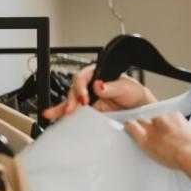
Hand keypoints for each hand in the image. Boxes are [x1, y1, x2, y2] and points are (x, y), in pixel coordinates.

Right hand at [42, 65, 156, 120]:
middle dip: (71, 99)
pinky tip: (53, 116)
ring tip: (52, 114)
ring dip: (61, 107)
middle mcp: (90, 85)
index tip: (84, 99)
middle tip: (72, 109)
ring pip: (70, 100)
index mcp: (98, 75)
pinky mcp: (88, 110)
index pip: (83, 77)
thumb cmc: (134, 93)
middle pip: (74, 89)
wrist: (138, 108)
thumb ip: (112, 87)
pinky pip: (74, 111)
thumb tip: (98, 85)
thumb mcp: (126, 88)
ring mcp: (88, 98)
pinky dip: (63, 113)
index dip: (81, 88)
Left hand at [125, 112, 190, 169]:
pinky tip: (127, 128)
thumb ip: (184, 133)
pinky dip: (129, 127)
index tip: (164, 131)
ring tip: (143, 136)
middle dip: (153, 127)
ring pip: (142, 123)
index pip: (165, 117)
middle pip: (152, 119)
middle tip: (156, 137)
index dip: (163, 125)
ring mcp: (153, 127)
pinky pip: (132, 127)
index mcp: (176, 117)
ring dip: (143, 129)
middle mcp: (163, 119)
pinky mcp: (145, 138)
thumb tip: (184, 139)